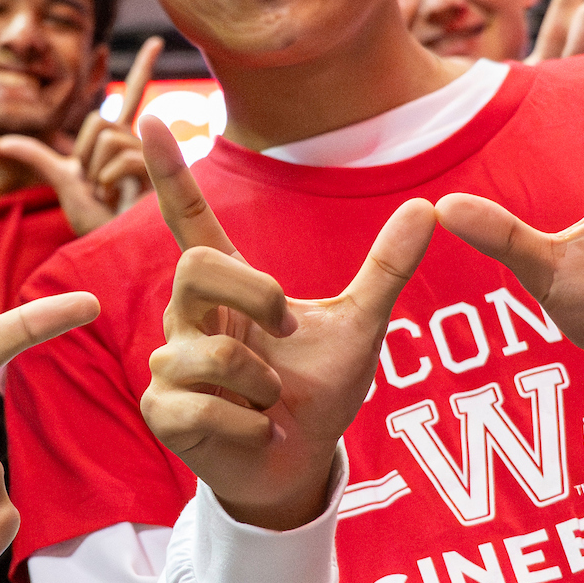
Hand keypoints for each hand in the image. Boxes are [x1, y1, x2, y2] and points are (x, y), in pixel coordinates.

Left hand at [0, 35, 162, 233]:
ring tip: (107, 193)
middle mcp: (139, 142)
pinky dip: (108, 179)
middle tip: (95, 185)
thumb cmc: (94, 217)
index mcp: (119, 138)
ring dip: (96, 171)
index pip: (131, 95)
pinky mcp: (158, 174)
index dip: (143, 67)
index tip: (156, 40)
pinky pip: (121, 157)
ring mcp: (151, 156)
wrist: (111, 247)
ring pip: (108, 138)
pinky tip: (117, 197)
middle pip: (99, 121)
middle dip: (84, 154)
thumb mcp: (61, 180)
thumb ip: (36, 156)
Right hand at [138, 114, 433, 529]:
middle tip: (286, 331)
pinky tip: (256, 434)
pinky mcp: (161, 412)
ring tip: (272, 404)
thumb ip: (385, 268)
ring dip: (263, 384)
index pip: (191, 221)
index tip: (156, 116)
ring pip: (208, 352)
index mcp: (229, 288)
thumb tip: (427, 207)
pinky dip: (250, 427)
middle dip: (252, 296)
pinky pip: (204, 406)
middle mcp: (188, 317)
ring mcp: (168, 364)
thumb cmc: (317, 393)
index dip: (171, 171)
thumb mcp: (359, 327)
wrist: (299, 465)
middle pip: (194, 267)